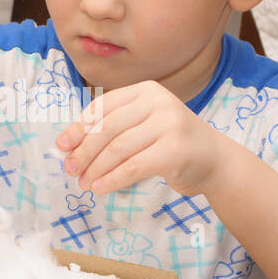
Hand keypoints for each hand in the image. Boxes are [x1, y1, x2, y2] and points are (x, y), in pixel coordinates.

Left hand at [55, 80, 226, 196]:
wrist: (216, 161)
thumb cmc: (173, 144)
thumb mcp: (145, 126)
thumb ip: (116, 128)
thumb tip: (71, 146)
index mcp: (146, 90)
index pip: (103, 106)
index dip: (79, 127)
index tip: (61, 146)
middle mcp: (158, 102)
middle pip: (108, 127)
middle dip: (84, 150)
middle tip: (71, 169)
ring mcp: (169, 124)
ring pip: (119, 148)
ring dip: (96, 168)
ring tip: (84, 183)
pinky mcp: (175, 150)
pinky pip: (134, 166)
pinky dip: (113, 179)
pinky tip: (101, 188)